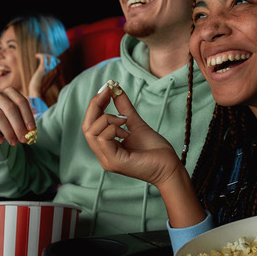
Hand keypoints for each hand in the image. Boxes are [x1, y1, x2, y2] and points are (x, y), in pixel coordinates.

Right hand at [0, 87, 36, 145]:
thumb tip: (31, 134)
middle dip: (18, 125)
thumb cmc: (7, 119)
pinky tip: (1, 141)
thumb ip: (25, 123)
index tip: (32, 129)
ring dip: (8, 131)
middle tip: (24, 139)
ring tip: (14, 143)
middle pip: (10, 108)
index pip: (21, 102)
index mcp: (10, 92)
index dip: (28, 116)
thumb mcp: (17, 118)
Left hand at [27, 54, 58, 97]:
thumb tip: (47, 73)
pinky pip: (43, 57)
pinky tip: (36, 55)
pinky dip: (40, 55)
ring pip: (49, 57)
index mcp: (56, 73)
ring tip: (39, 55)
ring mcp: (49, 69)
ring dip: (44, 55)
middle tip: (42, 56)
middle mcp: (54, 70)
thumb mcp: (47, 81)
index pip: (56, 62)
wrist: (36, 92)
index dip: (52, 59)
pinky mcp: (43, 68)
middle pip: (54, 58)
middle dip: (48, 56)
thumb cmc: (40, 88)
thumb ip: (49, 76)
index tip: (45, 58)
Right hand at [82, 83, 204, 227]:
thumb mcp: (135, 123)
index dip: (95, 105)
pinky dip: (113, 129)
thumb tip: (115, 89)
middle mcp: (103, 155)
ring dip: (108, 118)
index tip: (106, 88)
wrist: (169, 167)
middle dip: (95, 106)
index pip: (90, 124)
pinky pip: (103, 139)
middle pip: (86, 127)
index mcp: (106, 147)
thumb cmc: (155, 150)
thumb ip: (124, 108)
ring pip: (92, 132)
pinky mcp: (114, 162)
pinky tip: (126, 131)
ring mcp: (107, 160)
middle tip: (108, 93)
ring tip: (124, 120)